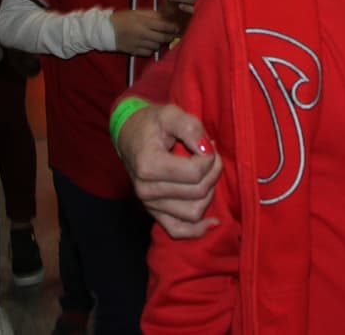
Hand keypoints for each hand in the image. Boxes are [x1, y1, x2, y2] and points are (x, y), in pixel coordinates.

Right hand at [110, 9, 178, 55]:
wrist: (105, 30)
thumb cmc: (122, 18)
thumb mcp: (137, 12)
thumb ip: (152, 14)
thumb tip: (166, 17)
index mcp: (143, 22)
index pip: (164, 26)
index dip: (173, 27)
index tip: (177, 27)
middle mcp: (142, 34)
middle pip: (163, 38)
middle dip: (170, 36)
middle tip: (173, 34)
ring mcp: (138, 44)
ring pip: (156, 46)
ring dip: (160, 43)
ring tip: (160, 38)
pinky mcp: (134, 51)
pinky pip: (148, 53)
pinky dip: (151, 49)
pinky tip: (150, 44)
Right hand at [118, 103, 221, 237]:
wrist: (131, 135)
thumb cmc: (152, 123)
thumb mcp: (171, 113)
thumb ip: (191, 127)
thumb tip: (207, 149)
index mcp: (148, 165)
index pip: (195, 172)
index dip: (210, 156)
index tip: (207, 143)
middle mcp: (146, 190)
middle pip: (198, 192)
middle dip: (213, 171)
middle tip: (211, 154)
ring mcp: (150, 205)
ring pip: (194, 211)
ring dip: (209, 192)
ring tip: (205, 172)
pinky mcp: (155, 213)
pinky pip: (179, 231)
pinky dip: (197, 230)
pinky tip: (213, 222)